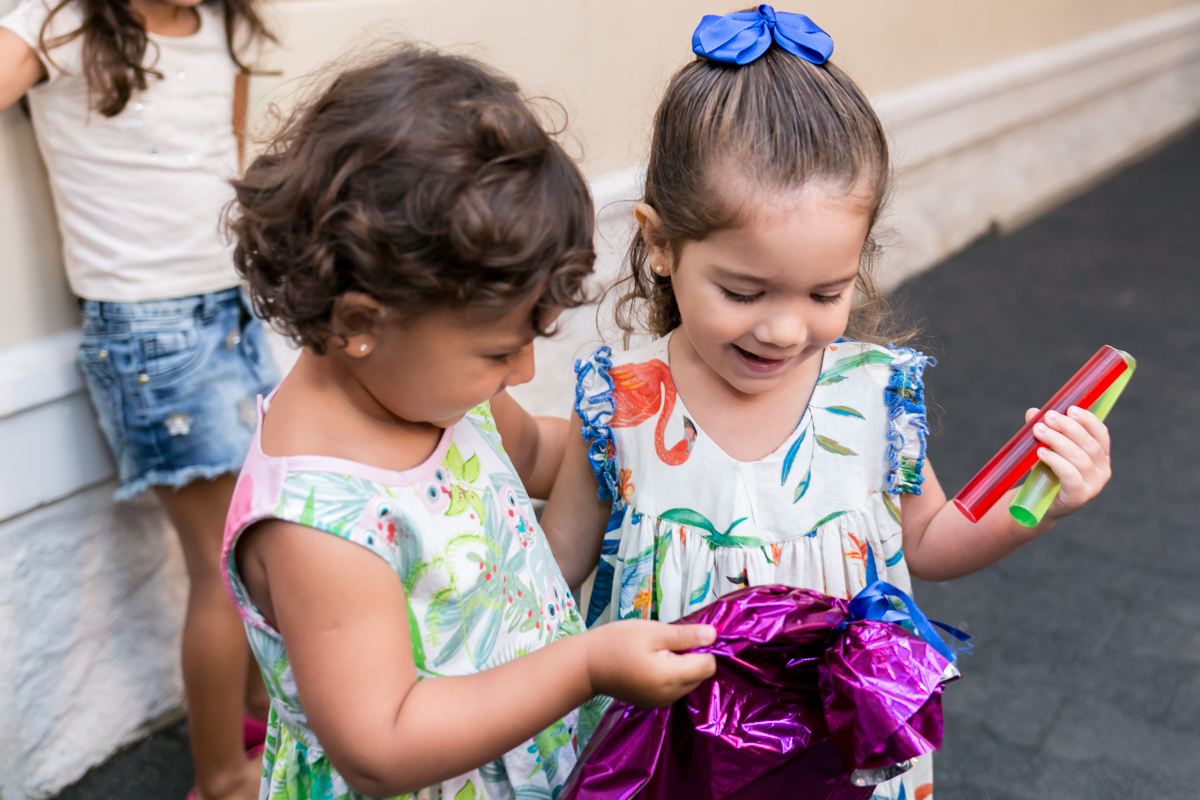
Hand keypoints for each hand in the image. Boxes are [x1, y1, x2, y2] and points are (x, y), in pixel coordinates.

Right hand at [585, 620, 716, 707]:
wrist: (586, 666)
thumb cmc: (617, 642)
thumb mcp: (653, 632)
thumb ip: (685, 636)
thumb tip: (713, 636)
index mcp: (672, 677)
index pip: (709, 665)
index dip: (702, 647)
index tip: (683, 636)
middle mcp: (670, 695)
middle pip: (700, 675)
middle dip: (692, 657)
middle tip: (666, 642)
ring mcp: (661, 702)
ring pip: (688, 682)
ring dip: (681, 666)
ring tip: (656, 652)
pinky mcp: (652, 702)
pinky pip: (674, 688)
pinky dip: (670, 675)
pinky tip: (650, 664)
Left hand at [1026, 405, 1111, 519]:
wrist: (1038, 502)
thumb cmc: (1047, 472)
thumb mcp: (1046, 447)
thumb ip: (1043, 430)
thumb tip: (1033, 412)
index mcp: (1100, 455)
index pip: (1101, 434)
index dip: (1087, 420)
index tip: (1070, 408)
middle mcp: (1102, 470)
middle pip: (1089, 444)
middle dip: (1068, 427)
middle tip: (1048, 417)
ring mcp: (1094, 485)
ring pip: (1079, 458)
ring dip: (1058, 441)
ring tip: (1038, 431)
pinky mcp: (1079, 496)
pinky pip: (1070, 475)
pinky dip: (1055, 461)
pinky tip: (1040, 452)